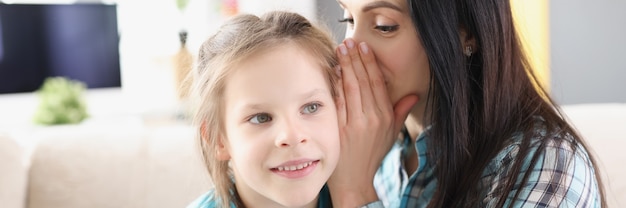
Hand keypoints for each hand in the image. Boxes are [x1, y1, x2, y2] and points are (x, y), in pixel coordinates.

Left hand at [328, 39, 417, 206]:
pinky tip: (333, 72)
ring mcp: (354, 124)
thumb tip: (413, 94)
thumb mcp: (391, 134)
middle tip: (349, 43)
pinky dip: (335, 85)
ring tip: (340, 51)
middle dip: (355, 59)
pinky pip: (337, 101)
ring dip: (344, 67)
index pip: (377, 83)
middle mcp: (371, 119)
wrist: (355, 179)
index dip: (371, 63)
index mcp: (385, 117)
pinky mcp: (339, 129)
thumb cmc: (372, 155)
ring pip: (349, 88)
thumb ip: (400, 112)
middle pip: (362, 82)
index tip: (365, 48)